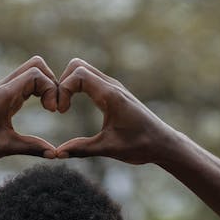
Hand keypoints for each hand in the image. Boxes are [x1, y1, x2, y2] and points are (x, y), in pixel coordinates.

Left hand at [0, 56, 57, 165]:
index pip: (36, 74)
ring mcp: (3, 91)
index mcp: (4, 95)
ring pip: (32, 72)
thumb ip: (31, 147)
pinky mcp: (4, 97)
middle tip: (54, 107)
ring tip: (51, 108)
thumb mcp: (4, 148)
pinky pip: (26, 83)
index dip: (50, 89)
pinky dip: (39, 91)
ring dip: (46, 86)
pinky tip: (42, 108)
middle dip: (52, 82)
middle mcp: (4, 88)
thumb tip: (55, 154)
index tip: (52, 111)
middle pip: (36, 65)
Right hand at [56, 59, 173, 163]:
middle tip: (60, 106)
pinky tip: (74, 107)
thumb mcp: (108, 148)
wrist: (163, 143)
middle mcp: (112, 86)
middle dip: (62, 83)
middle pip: (78, 66)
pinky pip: (90, 80)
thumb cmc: (140, 145)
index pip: (78, 75)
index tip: (61, 111)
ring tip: (64, 107)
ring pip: (83, 70)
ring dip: (69, 84)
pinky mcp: (114, 93)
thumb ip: (81, 149)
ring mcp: (113, 87)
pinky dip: (77, 87)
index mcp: (111, 95)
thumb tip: (57, 153)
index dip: (63, 90)